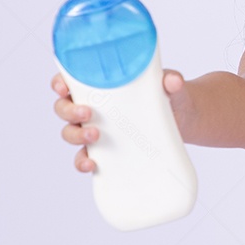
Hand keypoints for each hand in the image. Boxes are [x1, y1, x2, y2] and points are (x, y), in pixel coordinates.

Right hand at [52, 68, 192, 172]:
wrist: (184, 120)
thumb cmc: (170, 95)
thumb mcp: (171, 86)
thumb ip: (171, 81)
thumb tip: (172, 81)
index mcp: (101, 85)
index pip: (70, 80)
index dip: (60, 83)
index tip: (64, 87)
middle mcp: (93, 106)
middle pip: (64, 108)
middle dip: (69, 112)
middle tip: (88, 113)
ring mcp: (97, 129)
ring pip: (70, 133)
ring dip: (76, 136)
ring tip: (95, 136)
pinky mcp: (106, 150)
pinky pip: (84, 157)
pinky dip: (82, 162)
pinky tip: (92, 164)